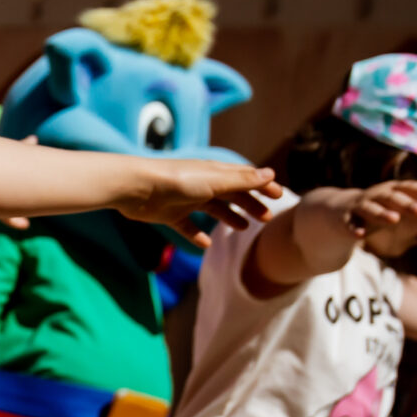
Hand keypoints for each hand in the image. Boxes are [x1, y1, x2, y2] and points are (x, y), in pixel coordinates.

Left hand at [115, 162, 280, 244]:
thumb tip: (270, 173)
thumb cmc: (177, 180)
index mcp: (214, 172)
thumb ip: (242, 180)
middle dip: (250, 203)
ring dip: (229, 217)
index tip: (279, 197)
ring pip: (212, 209)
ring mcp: (185, 199)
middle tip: (267, 218)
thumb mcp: (215, 181)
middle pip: (231, 194)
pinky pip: (187, 226)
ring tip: (242, 228)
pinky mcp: (170, 214)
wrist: (137, 188)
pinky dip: (197, 234)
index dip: (262, 185)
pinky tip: (206, 243)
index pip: (244, 177)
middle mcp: (201, 184)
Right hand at [343, 171, 416, 238]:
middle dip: (407, 204)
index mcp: (391, 190)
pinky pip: (349, 224)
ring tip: (395, 219)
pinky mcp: (345, 220)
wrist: (337, 212)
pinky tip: (359, 235)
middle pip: (392, 198)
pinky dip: (354, 228)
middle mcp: (376, 196)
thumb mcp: (400, 196)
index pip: (410, 188)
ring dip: (381, 213)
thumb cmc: (376, 205)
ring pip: (370, 209)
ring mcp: (359, 207)